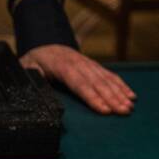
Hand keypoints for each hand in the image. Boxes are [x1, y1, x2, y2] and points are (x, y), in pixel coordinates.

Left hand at [20, 44, 134, 114]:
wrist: (45, 47)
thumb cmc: (35, 62)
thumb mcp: (27, 68)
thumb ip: (31, 77)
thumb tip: (36, 87)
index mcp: (61, 65)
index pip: (79, 83)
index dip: (92, 97)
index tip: (104, 109)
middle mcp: (79, 63)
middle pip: (97, 82)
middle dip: (112, 98)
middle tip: (123, 111)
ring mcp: (88, 64)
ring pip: (106, 79)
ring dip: (119, 93)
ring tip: (129, 107)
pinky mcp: (94, 66)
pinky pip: (110, 75)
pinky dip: (121, 85)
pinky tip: (131, 95)